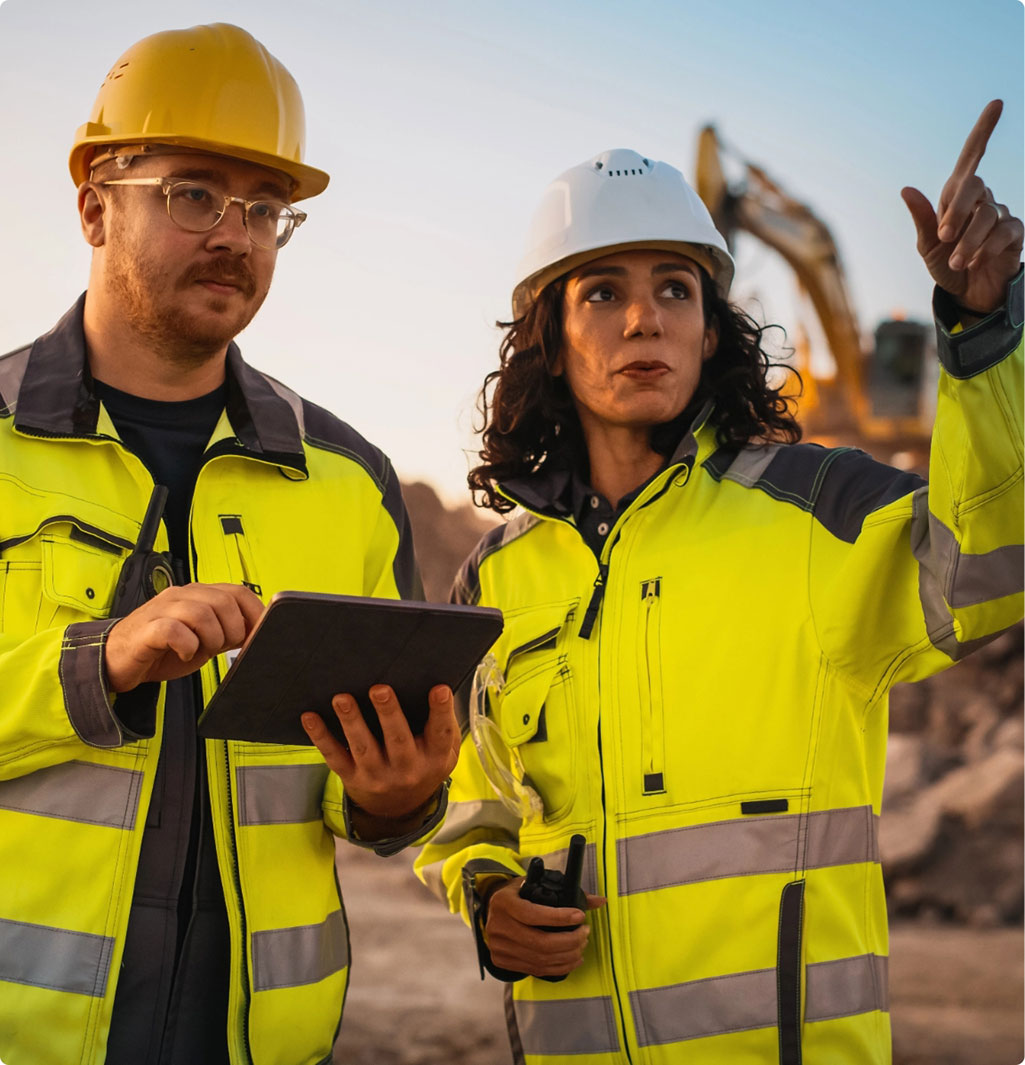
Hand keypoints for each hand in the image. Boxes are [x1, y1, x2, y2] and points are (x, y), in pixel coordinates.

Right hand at [105, 583, 264, 692]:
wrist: (116, 660)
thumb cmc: (161, 649)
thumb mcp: (203, 639)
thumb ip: (227, 631)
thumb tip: (258, 634)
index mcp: (198, 595)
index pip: (238, 592)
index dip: (255, 614)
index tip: (259, 635)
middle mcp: (181, 596)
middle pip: (224, 602)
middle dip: (233, 630)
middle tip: (222, 648)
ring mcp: (162, 610)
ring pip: (201, 613)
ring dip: (211, 638)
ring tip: (202, 651)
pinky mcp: (147, 629)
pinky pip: (174, 630)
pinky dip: (186, 646)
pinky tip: (184, 654)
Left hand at [302, 684, 458, 820]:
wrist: (399, 807)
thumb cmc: (423, 763)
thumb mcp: (444, 751)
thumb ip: (443, 723)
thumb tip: (438, 685)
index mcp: (434, 758)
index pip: (441, 733)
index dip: (441, 711)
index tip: (440, 689)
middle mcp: (407, 769)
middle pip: (397, 740)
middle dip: (388, 713)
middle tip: (380, 688)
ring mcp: (377, 775)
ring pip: (363, 747)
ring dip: (351, 721)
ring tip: (342, 698)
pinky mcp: (352, 777)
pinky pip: (334, 756)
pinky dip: (320, 737)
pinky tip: (310, 717)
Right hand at [484, 876, 605, 977]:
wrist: (490, 910)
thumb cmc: (517, 895)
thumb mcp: (532, 884)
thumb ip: (565, 892)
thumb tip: (600, 901)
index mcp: (504, 903)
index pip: (533, 914)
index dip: (560, 918)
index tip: (580, 916)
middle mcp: (499, 927)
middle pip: (540, 943)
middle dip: (570, 940)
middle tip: (585, 932)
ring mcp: (500, 947)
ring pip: (541, 960)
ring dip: (568, 955)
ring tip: (581, 945)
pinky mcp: (503, 962)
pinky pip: (536, 970)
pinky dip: (559, 967)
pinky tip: (573, 959)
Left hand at [901, 99, 1022, 313]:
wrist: (967, 294)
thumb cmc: (945, 266)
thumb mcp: (928, 247)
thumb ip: (922, 219)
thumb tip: (906, 189)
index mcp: (958, 197)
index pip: (972, 157)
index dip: (984, 130)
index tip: (997, 103)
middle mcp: (982, 199)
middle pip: (973, 186)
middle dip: (956, 212)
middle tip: (943, 237)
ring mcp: (1000, 214)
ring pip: (986, 215)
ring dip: (967, 242)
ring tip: (957, 262)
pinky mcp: (1014, 233)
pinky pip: (1003, 233)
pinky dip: (985, 250)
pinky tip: (975, 263)